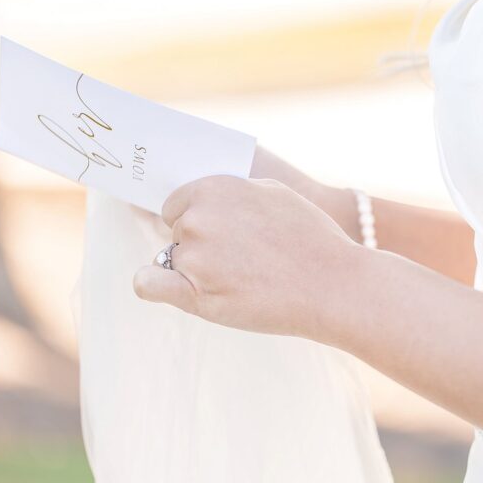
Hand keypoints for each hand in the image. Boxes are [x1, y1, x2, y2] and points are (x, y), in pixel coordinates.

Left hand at [132, 175, 361, 337]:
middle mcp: (198, 219)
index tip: (218, 233)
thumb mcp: (274, 192)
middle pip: (177, 232)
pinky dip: (150, 284)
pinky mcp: (194, 294)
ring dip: (196, 268)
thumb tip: (201, 197)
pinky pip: (148, 284)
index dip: (195, 218)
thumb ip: (232, 191)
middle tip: (240, 258)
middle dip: (200, 243)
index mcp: (214, 188)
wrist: (333, 284)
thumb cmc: (311, 237)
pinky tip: (162, 286)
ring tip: (240, 277)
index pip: (177, 203)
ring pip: (173, 260)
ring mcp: (195, 257)